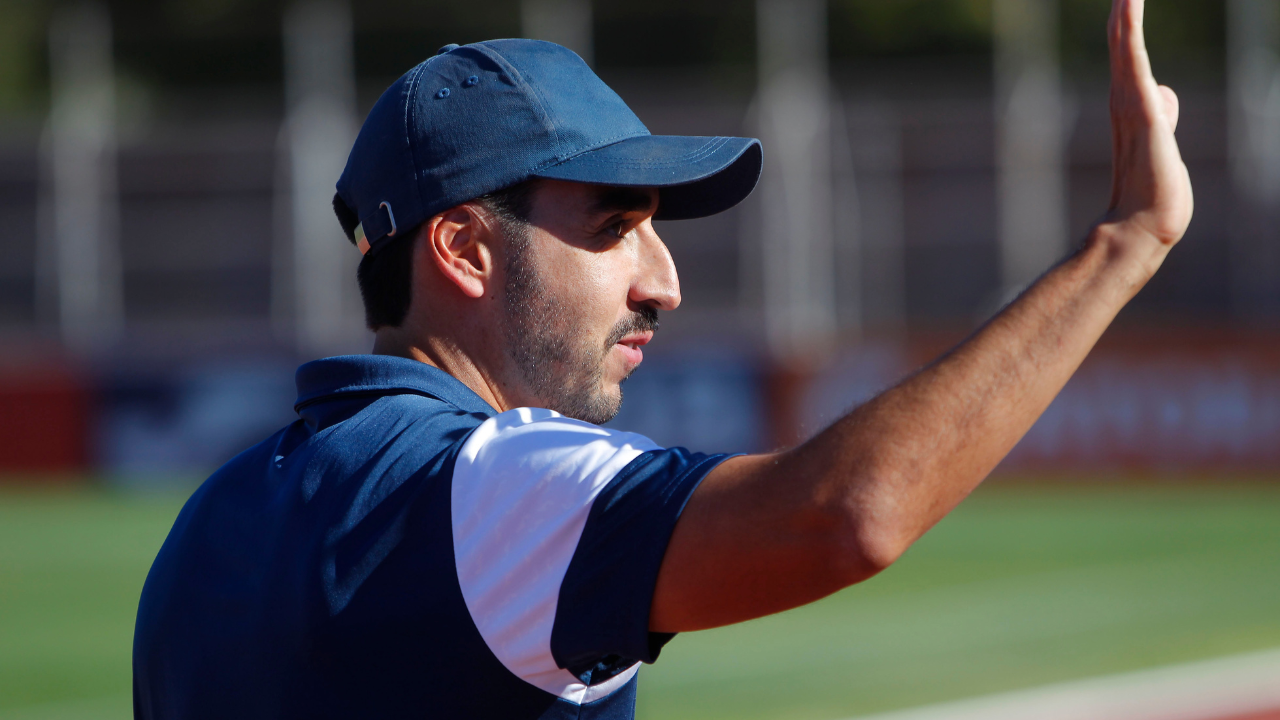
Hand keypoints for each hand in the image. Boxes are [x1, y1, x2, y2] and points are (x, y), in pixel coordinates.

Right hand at [1101, 0, 1193, 264]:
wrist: (1144, 224)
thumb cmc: (1154, 192)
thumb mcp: (1165, 141)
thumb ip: (1162, 113)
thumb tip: (1163, 95)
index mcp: (1130, 106)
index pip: (1127, 55)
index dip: (1126, 24)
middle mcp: (1124, 99)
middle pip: (1120, 42)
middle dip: (1122, 10)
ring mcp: (1130, 103)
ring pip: (1124, 44)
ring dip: (1124, 12)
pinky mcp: (1143, 108)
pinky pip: (1133, 59)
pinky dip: (1129, 30)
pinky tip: (1128, 3)